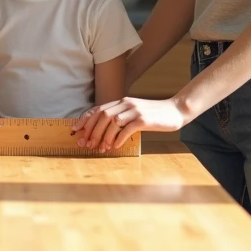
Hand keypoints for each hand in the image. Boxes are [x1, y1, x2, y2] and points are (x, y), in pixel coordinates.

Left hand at [71, 97, 186, 151]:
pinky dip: (119, 139)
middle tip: (86, 144)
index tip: (75, 130)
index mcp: (122, 101)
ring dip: (104, 137)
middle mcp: (126, 103)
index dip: (85, 120)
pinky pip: (126, 129)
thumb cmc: (154, 115)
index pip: (98, 109)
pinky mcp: (144, 119)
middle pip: (102, 116)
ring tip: (101, 148)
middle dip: (92, 131)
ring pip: (112, 122)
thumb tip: (103, 132)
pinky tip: (116, 147)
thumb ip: (121, 117)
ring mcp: (135, 110)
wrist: (175, 111)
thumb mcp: (134, 113)